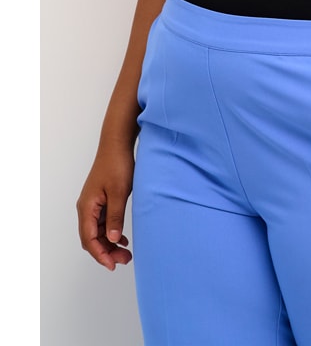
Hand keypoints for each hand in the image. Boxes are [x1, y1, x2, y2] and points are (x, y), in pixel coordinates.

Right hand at [77, 147, 134, 270]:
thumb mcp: (119, 192)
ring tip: (125, 253)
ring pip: (97, 232)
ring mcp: (93, 204)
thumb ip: (115, 217)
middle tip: (124, 260)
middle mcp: (86, 208)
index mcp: (87, 207)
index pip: (89, 239)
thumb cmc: (117, 164)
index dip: (100, 254)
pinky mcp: (101, 200)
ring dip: (109, 243)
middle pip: (92, 238)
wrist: (117, 144)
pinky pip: (102, 223)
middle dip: (106, 252)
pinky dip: (111, 232)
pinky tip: (122, 238)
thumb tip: (112, 239)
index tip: (112, 265)